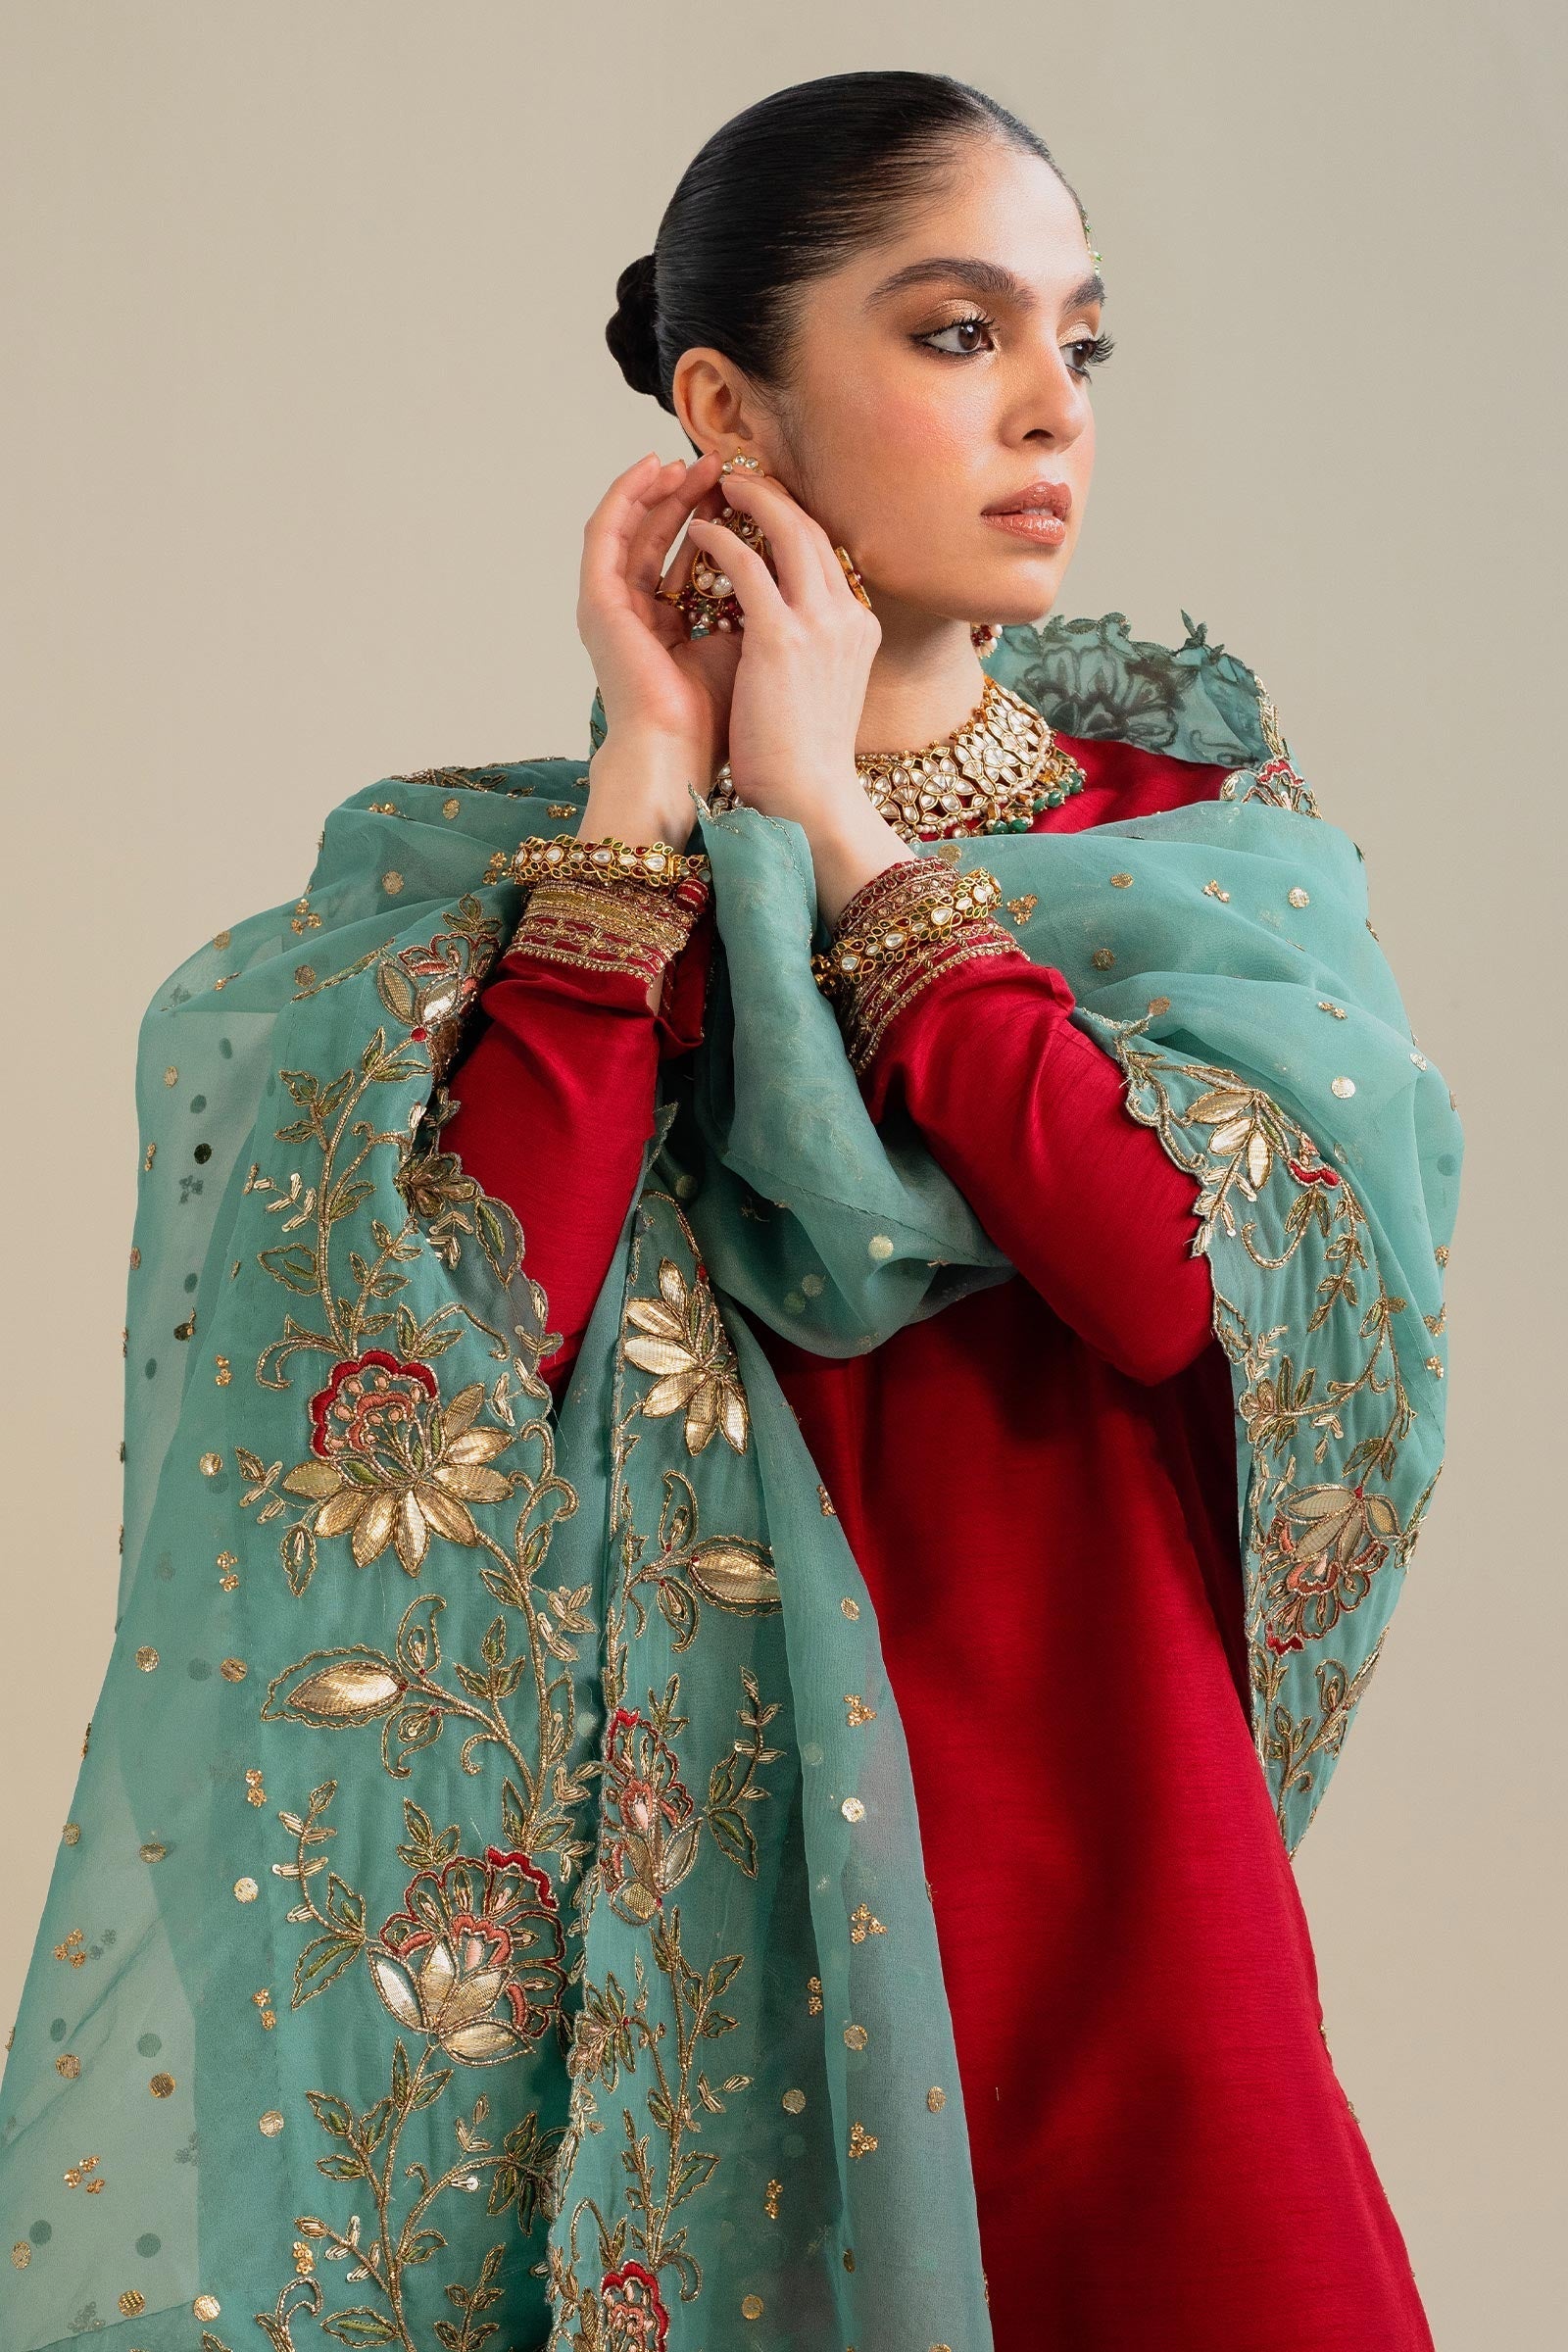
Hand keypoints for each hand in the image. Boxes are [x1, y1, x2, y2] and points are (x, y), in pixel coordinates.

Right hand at [575, 449, 740, 843]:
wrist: (680, 756)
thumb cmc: (719, 720)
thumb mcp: (750, 646)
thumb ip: (760, 606)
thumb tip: (798, 567)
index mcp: (669, 629)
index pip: (692, 560)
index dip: (720, 524)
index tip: (752, 496)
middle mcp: (637, 614)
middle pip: (663, 537)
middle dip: (694, 497)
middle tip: (726, 465)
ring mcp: (612, 607)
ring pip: (634, 527)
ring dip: (663, 488)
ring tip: (695, 460)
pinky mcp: (597, 602)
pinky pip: (606, 533)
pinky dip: (627, 496)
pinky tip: (654, 469)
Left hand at [687, 472, 912, 925]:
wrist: (810, 804)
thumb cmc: (803, 761)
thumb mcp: (819, 690)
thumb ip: (810, 650)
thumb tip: (780, 634)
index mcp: (858, 629)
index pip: (827, 553)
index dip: (791, 519)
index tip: (761, 504)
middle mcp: (847, 617)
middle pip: (813, 527)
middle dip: (773, 493)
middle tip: (735, 475)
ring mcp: (820, 624)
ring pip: (786, 530)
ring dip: (748, 500)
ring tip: (712, 487)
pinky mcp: (782, 638)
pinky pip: (749, 565)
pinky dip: (723, 539)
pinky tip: (699, 532)